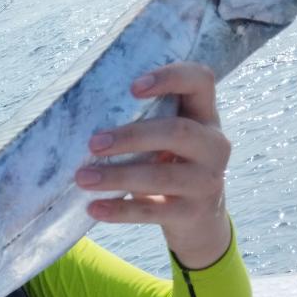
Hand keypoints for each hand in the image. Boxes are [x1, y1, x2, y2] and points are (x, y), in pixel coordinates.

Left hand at [75, 61, 231, 268]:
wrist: (199, 219)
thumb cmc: (172, 166)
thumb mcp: (169, 140)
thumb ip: (146, 122)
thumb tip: (85, 116)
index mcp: (206, 117)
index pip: (201, 80)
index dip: (171, 77)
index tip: (133, 87)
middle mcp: (214, 146)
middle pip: (177, 131)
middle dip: (131, 136)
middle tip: (93, 143)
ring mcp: (207, 182)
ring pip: (161, 176)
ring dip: (117, 176)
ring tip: (83, 178)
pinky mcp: (192, 213)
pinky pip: (152, 211)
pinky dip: (120, 210)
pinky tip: (94, 208)